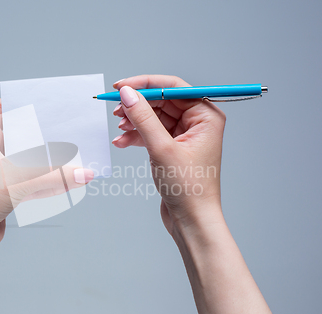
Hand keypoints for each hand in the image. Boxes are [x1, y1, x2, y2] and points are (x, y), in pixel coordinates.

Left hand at [0, 100, 93, 252]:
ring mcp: (1, 170)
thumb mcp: (20, 183)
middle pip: (21, 132)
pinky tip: (64, 177)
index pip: (0, 108)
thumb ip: (55, 177)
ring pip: (29, 156)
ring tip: (71, 149)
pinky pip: (32, 176)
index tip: (41, 98)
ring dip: (47, 155)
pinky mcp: (9, 187)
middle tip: (64, 124)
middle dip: (42, 129)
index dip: (18, 100)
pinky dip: (46, 176)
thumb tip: (85, 173)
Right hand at [112, 75, 225, 233]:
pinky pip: (151, 133)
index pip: (172, 87)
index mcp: (206, 116)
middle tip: (116, 110)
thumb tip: (127, 94)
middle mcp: (198, 122)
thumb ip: (143, 118)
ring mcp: (185, 135)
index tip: (121, 87)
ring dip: (134, 122)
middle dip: (137, 106)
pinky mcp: (173, 148)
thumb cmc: (188, 188)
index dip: (145, 84)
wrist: (191, 221)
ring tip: (119, 129)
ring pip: (154, 117)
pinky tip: (121, 142)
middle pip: (161, 101)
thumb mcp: (162, 148)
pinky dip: (136, 136)